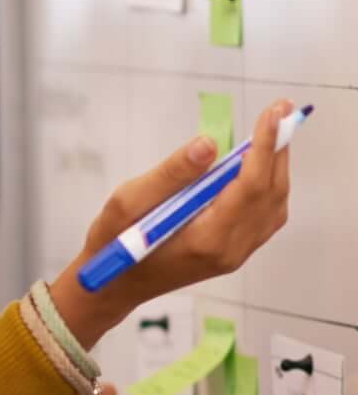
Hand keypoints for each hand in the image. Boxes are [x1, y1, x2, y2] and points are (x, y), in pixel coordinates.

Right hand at [49, 99, 293, 347]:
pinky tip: (260, 164)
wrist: (114, 284)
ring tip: (273, 131)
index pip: (251, 186)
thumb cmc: (114, 241)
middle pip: (271, 194)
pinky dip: (270, 185)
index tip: (273, 111)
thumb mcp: (129, 202)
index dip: (265, 146)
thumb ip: (171, 174)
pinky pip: (265, 216)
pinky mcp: (234, 252)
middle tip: (280, 110)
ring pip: (274, 205)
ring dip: (277, 166)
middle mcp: (230, 249)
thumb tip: (209, 144)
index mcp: (207, 237)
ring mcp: (236, 254)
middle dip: (278, 149)